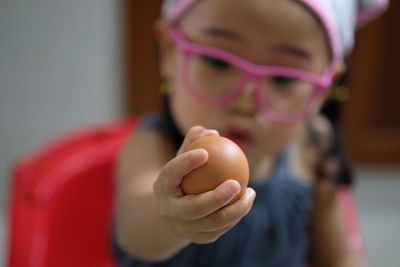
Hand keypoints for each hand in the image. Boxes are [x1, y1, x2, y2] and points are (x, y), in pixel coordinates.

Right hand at [153, 126, 255, 243]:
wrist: (174, 209)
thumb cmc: (183, 176)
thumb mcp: (184, 157)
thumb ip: (194, 143)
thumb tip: (211, 131)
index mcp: (161, 187)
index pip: (171, 173)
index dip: (185, 162)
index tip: (206, 151)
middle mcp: (169, 210)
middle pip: (194, 209)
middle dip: (216, 198)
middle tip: (236, 183)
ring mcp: (183, 228)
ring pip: (212, 223)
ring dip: (235, 210)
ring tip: (250, 193)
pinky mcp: (198, 238)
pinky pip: (220, 229)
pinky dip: (235, 216)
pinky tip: (246, 200)